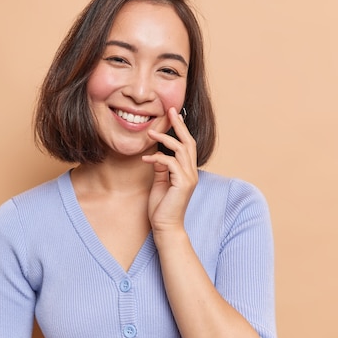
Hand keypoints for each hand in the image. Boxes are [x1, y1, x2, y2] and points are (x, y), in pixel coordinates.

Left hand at [142, 107, 197, 235]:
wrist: (166, 227)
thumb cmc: (162, 207)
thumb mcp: (161, 183)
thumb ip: (162, 169)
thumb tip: (158, 155)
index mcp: (187, 171)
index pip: (187, 145)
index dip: (181, 129)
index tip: (172, 115)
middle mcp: (191, 172)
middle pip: (188, 142)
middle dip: (179, 125)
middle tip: (170, 110)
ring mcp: (189, 178)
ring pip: (181, 149)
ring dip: (165, 139)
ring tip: (150, 131)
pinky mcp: (183, 184)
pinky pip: (171, 163)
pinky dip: (157, 158)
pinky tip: (146, 159)